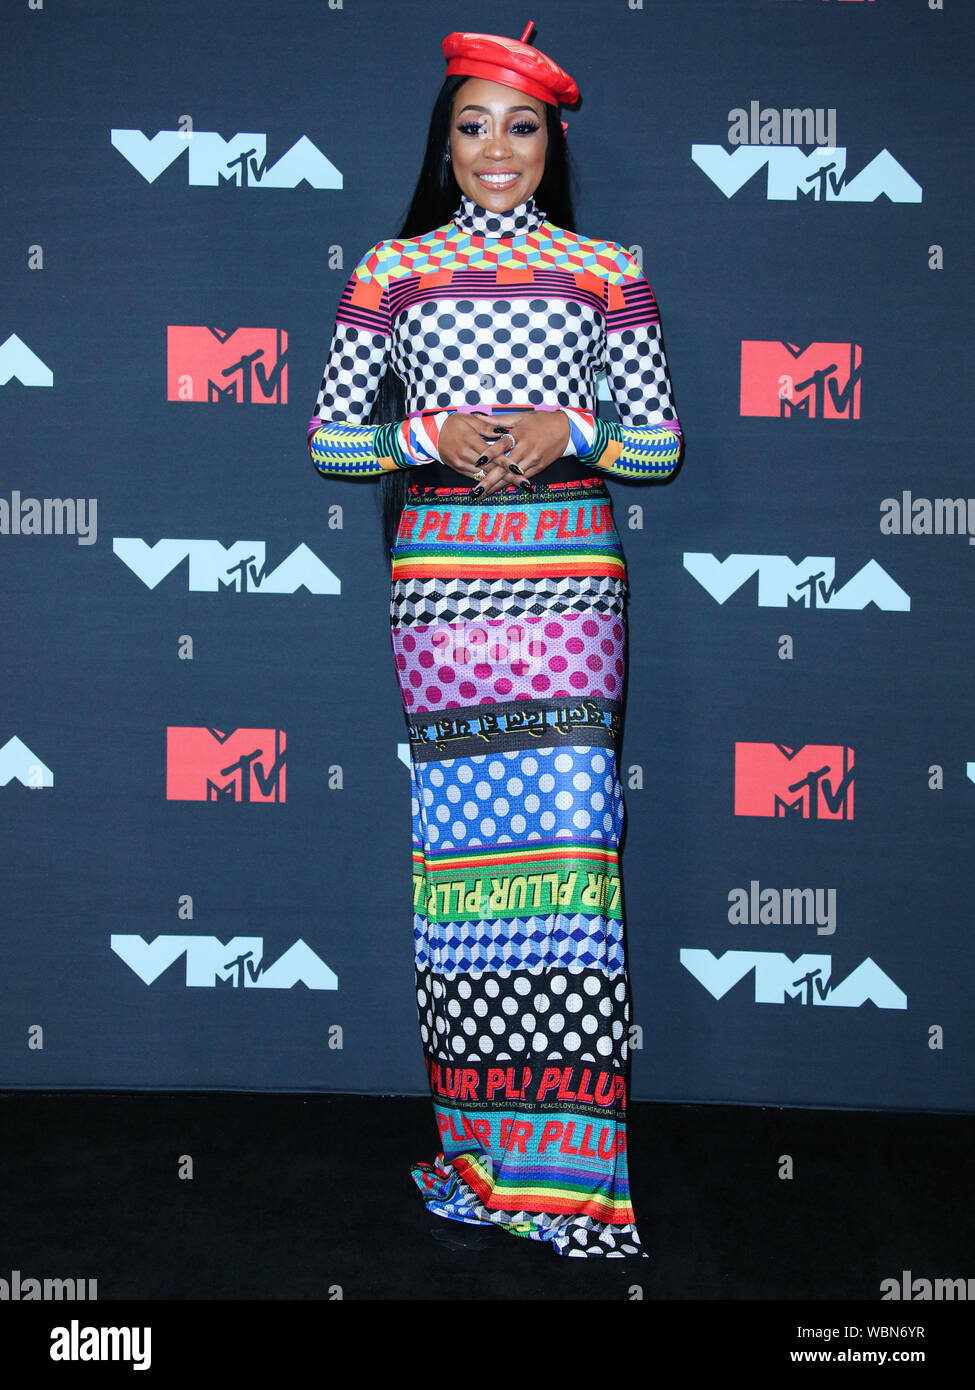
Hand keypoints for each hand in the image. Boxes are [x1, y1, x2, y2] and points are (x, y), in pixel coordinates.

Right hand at [436, 412, 512, 484]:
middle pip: (490, 468)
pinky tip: (498, 485)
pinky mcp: (458, 469)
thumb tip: (503, 432)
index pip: (492, 454)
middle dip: (508, 476)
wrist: (431, 433)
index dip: (506, 462)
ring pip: (483, 475)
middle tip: (524, 483)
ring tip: (515, 485)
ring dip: (499, 481)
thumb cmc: (452, 424)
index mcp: (470, 440)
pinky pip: (475, 477)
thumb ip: (487, 426)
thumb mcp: (469, 420)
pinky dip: (487, 480)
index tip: (518, 469)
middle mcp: (466, 454)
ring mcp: (461, 463)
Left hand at [439, 410, 570, 497]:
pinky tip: (499, 489)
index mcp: (520, 434)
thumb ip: (497, 420)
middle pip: (505, 466)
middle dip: (490, 479)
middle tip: (477, 490)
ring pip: (513, 475)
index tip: (477, 462)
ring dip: (498, 485)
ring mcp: (533, 459)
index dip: (490, 454)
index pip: (502, 445)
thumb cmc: (541, 421)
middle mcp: (526, 448)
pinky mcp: (539, 467)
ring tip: (484, 493)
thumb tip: (478, 416)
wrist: (566, 429)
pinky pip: (522, 477)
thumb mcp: (520, 417)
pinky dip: (511, 484)